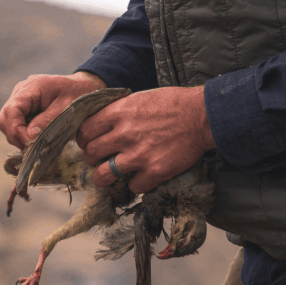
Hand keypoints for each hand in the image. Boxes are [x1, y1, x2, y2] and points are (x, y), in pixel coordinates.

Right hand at [0, 71, 106, 149]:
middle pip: (5, 119)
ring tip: (38, 143)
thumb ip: (47, 121)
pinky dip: (25, 135)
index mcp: (30, 88)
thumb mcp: (67, 108)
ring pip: (8, 124)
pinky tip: (39, 138)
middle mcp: (20, 93)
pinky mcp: (24, 108)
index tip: (31, 144)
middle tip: (34, 148)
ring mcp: (21, 101)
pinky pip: (17, 124)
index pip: (12, 112)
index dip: (17, 131)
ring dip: (20, 137)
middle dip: (17, 137)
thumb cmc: (79, 95)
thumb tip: (29, 138)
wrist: (85, 87)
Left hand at [76, 86, 215, 193]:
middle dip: (91, 158)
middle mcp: (125, 134)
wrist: (202, 116)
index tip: (88, 142)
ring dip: (103, 177)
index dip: (83, 139)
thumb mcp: (140, 98)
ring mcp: (139, 154)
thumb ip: (119, 111)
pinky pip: (133, 186)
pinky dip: (135, 184)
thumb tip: (102, 122)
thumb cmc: (173, 104)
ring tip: (107, 176)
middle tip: (97, 160)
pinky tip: (140, 177)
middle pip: (90, 153)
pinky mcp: (155, 171)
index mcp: (119, 112)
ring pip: (103, 175)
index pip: (85, 130)